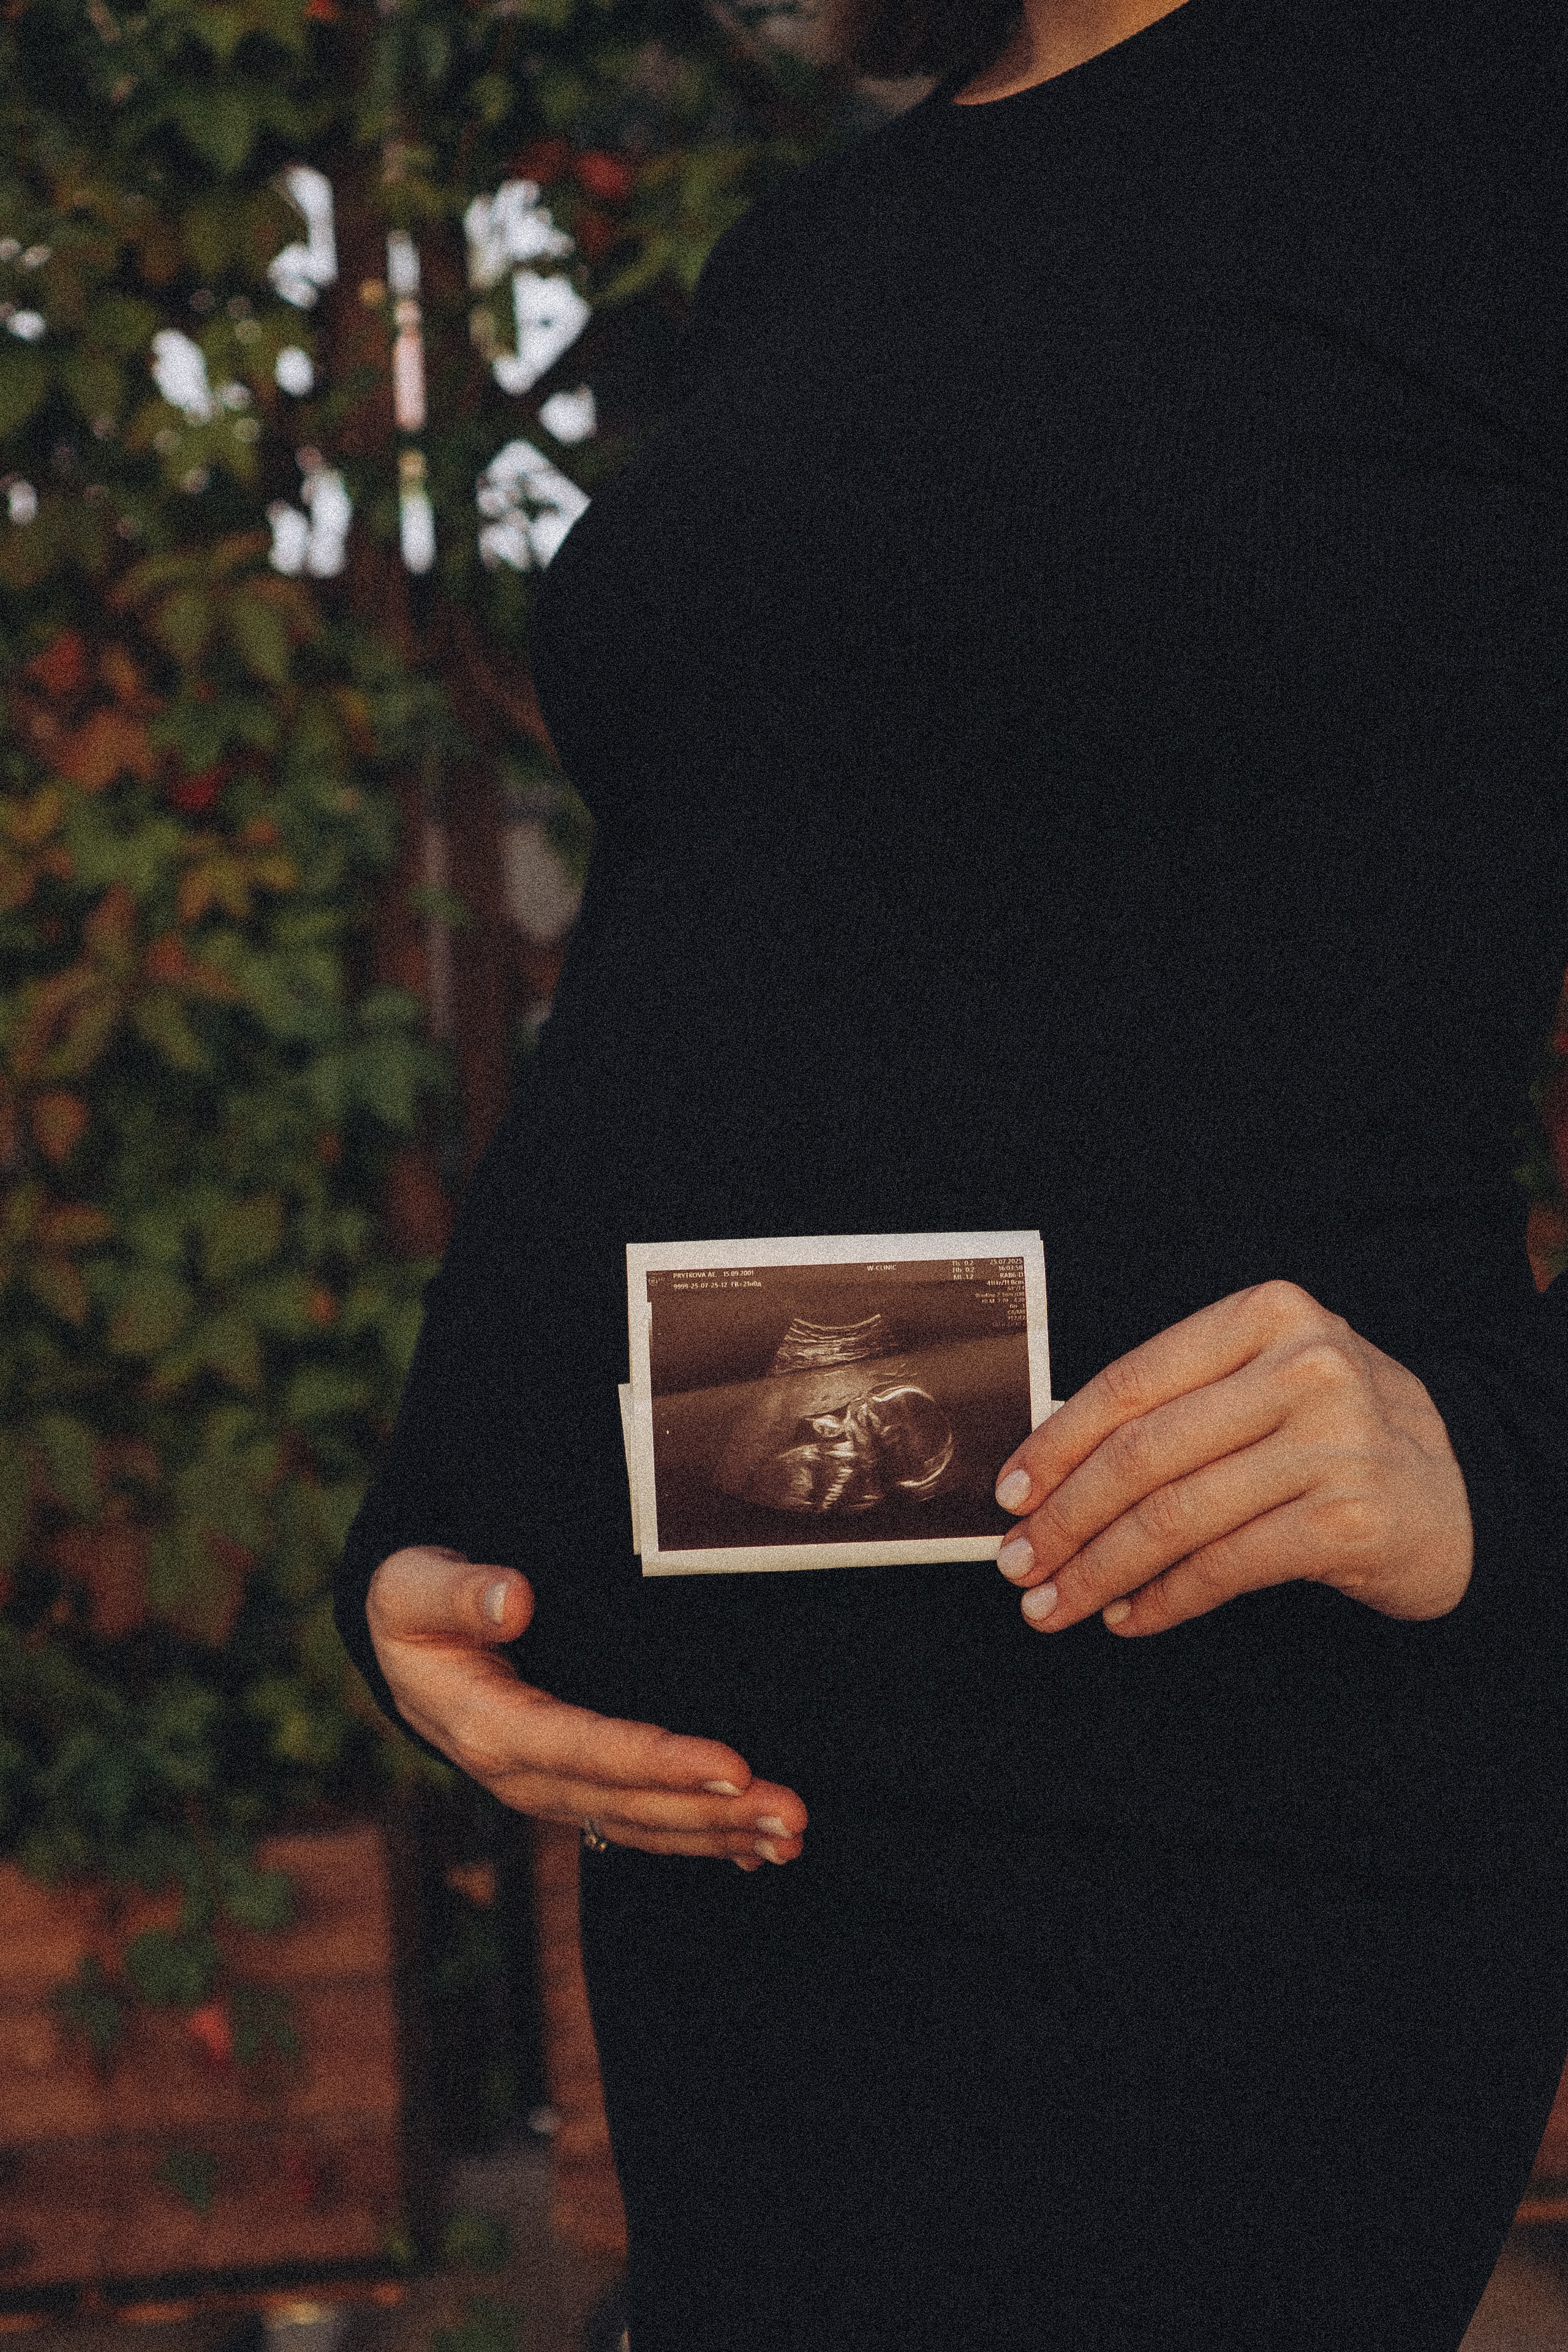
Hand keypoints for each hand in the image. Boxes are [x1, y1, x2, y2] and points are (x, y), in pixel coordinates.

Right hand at [365, 1545, 806, 1869]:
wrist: (399, 1646)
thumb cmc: (411, 1605)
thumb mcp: (409, 1588)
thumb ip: (457, 1594)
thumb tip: (513, 1600)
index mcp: (489, 1729)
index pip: (588, 1751)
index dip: (660, 1762)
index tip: (731, 1764)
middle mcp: (523, 1775)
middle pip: (629, 1803)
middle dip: (713, 1812)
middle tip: (791, 1814)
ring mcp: (550, 1790)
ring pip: (642, 1825)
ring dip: (719, 1834)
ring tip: (789, 1836)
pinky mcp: (572, 1789)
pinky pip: (638, 1825)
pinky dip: (699, 1840)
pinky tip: (754, 1853)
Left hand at [993, 1281, 1472, 1638]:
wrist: (1467, 1494)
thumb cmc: (1338, 1436)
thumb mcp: (1267, 1385)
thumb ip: (1178, 1406)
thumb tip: (1047, 1468)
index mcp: (1268, 1315)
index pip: (1131, 1383)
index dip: (1056, 1445)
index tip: (1009, 1494)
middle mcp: (1305, 1367)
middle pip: (1143, 1454)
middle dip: (1064, 1519)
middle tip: (1018, 1564)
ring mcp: (1333, 1442)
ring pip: (1174, 1516)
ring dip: (1099, 1571)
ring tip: (1055, 1605)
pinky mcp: (1350, 1519)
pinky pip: (1223, 1566)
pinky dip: (1163, 1600)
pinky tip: (1130, 1618)